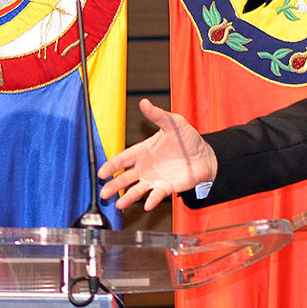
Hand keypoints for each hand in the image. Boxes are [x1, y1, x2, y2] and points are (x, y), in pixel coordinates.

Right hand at [97, 99, 216, 210]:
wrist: (205, 155)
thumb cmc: (188, 139)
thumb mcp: (174, 123)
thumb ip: (157, 115)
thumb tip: (144, 102)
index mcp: (143, 151)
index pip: (123, 159)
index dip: (111, 165)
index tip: (101, 172)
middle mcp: (146, 167)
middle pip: (125, 178)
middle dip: (114, 185)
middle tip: (103, 194)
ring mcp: (155, 178)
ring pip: (137, 189)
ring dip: (128, 197)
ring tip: (119, 205)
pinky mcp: (167, 187)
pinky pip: (157, 195)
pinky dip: (152, 200)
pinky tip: (147, 205)